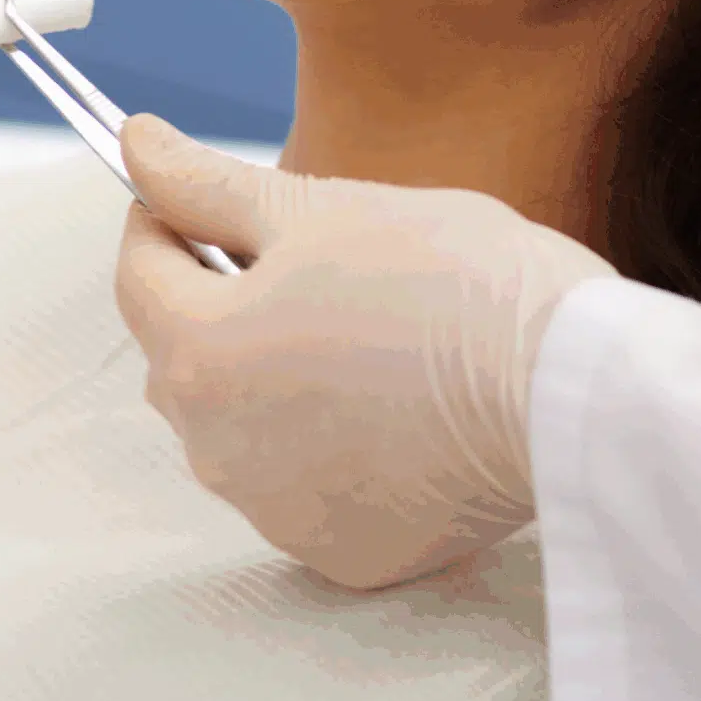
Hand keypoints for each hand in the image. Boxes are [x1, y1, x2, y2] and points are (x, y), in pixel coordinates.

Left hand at [114, 116, 609, 591]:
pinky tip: (390, 401)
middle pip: (183, 354)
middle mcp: (220, 451)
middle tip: (298, 256)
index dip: (162, 218)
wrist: (562, 383)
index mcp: (200, 354)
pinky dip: (327, 445)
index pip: (138, 273)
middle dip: (217, 300)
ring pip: (240, 424)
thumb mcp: (318, 207)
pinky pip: (303, 485)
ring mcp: (280, 512)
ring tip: (358, 328)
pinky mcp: (346, 555)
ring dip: (270, 376)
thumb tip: (138, 144)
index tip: (199, 194)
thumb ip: (210, 184)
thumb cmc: (446, 279)